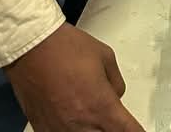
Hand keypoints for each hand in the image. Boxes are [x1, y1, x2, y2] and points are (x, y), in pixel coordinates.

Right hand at [5, 22, 144, 131]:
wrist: (32, 48)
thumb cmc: (68, 48)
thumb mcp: (105, 56)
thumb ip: (115, 82)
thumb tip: (115, 96)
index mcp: (102, 106)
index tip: (138, 131)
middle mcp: (82, 125)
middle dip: (114, 130)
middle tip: (114, 120)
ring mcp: (60, 131)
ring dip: (93, 130)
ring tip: (94, 118)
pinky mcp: (43, 130)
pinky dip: (73, 130)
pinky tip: (75, 121)